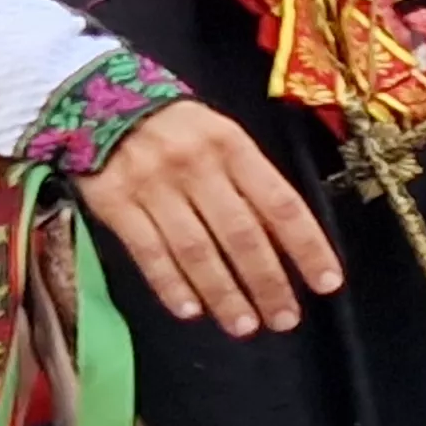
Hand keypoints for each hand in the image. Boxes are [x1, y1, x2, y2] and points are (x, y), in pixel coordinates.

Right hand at [72, 104, 341, 336]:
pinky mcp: (114, 203)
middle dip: (267, 282)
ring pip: (196, 250)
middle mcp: (196, 166)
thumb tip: (288, 241)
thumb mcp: (224, 138)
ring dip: (224, 293)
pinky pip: (148, 251)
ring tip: (245, 325)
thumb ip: (251, 183)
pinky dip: (171, 284)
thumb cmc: (179, 129)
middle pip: (241, 234)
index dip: (308, 247)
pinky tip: (191, 311)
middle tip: (285, 319)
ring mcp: (152, 185)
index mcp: (233, 147)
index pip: (281, 204)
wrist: (98, 99)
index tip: (327, 283)